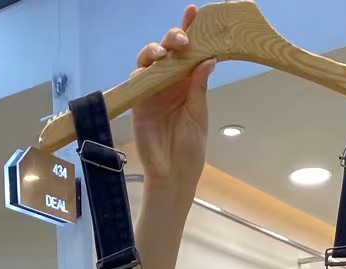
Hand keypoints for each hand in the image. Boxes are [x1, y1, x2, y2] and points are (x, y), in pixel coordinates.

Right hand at [131, 6, 213, 197]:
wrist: (173, 175)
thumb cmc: (190, 148)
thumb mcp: (198, 114)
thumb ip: (199, 87)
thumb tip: (209, 58)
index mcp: (187, 82)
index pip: (188, 51)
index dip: (189, 30)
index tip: (194, 11)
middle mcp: (168, 82)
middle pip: (166, 50)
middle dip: (172, 38)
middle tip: (182, 39)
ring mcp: (152, 91)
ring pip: (148, 60)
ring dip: (156, 51)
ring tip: (167, 52)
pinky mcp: (138, 103)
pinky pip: (136, 80)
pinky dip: (143, 72)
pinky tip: (152, 70)